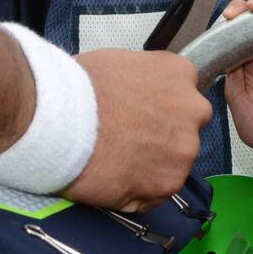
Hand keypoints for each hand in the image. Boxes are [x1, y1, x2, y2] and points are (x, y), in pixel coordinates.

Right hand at [62, 47, 210, 211]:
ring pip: (174, 163)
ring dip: (152, 165)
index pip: (184, 94)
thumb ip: (143, 79)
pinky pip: (157, 192)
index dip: (161, 108)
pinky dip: (139, 189)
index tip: (144, 115)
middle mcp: (191, 110)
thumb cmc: (78, 88)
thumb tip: (137, 92)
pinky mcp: (168, 183)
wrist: (60, 118)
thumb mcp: (118, 61)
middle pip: (185, 129)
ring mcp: (183, 150)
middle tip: (129, 139)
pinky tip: (115, 176)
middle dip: (162, 137)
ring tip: (117, 159)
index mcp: (179, 73)